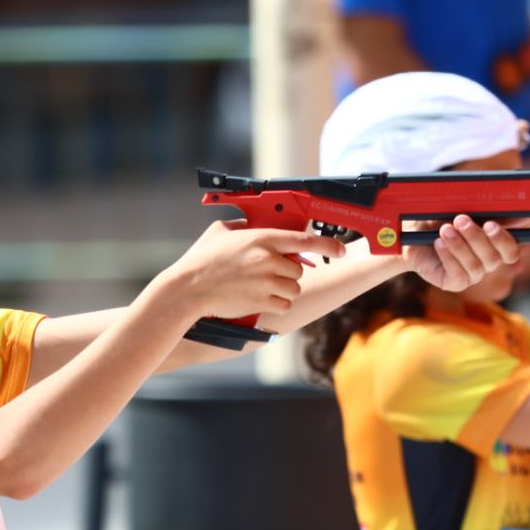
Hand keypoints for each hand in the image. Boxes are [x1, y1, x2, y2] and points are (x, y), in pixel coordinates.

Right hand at [161, 220, 342, 319]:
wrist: (188, 289)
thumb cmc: (202, 260)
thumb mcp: (221, 231)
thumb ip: (244, 226)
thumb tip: (255, 225)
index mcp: (261, 238)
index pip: (304, 240)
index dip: (327, 244)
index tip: (340, 249)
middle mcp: (267, 259)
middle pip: (298, 268)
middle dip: (287, 272)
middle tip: (268, 273)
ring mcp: (266, 282)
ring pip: (293, 287)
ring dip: (282, 289)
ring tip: (259, 286)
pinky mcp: (263, 302)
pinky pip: (285, 304)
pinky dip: (276, 303)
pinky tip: (258, 298)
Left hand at [401, 214, 528, 290]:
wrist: (413, 232)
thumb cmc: (442, 220)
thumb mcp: (469, 212)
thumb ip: (496, 215)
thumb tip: (527, 217)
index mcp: (494, 246)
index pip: (511, 252)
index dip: (504, 240)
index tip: (490, 224)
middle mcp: (486, 263)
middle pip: (493, 258)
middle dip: (476, 237)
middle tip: (460, 220)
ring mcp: (471, 275)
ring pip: (476, 266)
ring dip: (459, 245)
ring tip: (444, 230)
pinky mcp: (454, 283)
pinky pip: (459, 275)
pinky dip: (449, 257)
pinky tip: (439, 244)